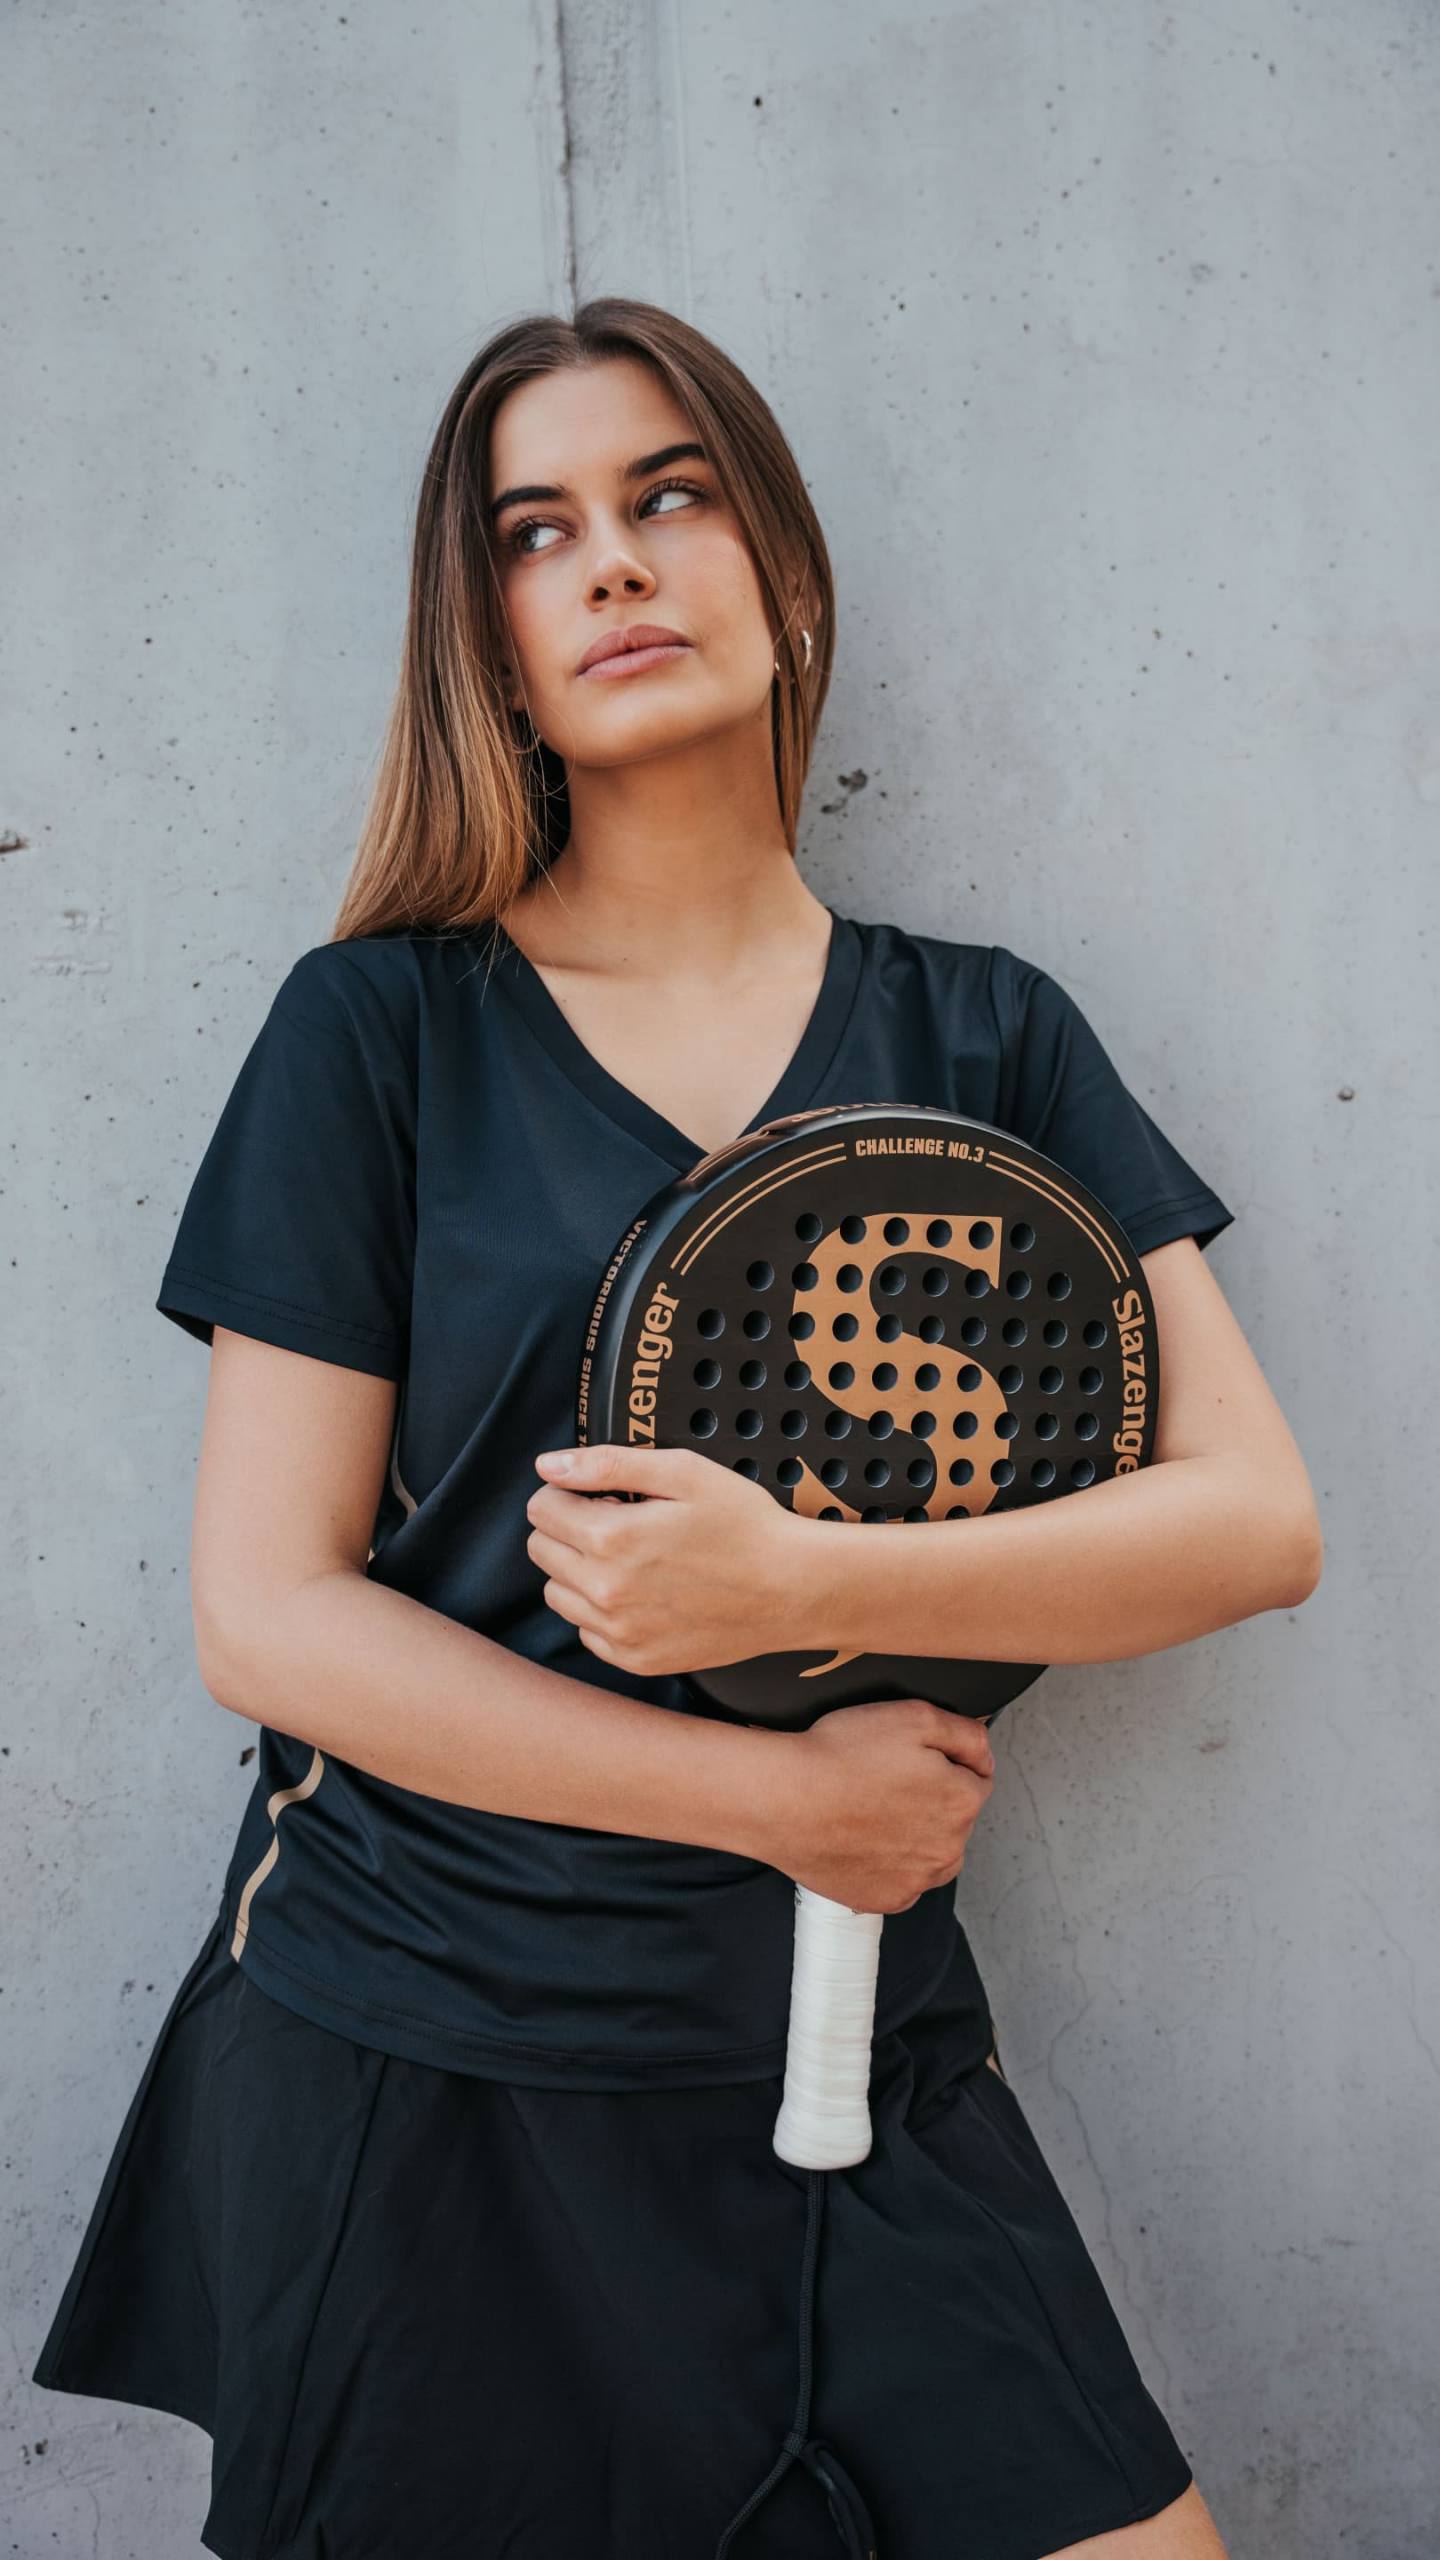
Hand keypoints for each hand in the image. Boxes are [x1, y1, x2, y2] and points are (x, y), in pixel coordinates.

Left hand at [526, 1442, 804, 1676]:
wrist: (792, 1589)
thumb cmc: (744, 1524)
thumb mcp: (683, 1472)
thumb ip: (608, 1464)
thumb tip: (549, 1465)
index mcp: (612, 1539)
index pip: (541, 1508)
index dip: (569, 1492)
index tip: (606, 1496)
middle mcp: (605, 1592)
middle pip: (541, 1550)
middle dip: (569, 1528)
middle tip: (621, 1523)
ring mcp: (619, 1632)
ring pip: (557, 1593)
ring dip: (578, 1570)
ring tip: (630, 1559)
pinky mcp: (635, 1659)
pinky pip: (586, 1631)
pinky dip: (601, 1610)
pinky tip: (642, 1592)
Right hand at [774, 1697, 996, 1912]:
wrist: (783, 1800)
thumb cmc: (841, 1755)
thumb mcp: (914, 1716)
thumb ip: (966, 1734)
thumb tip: (985, 1753)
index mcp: (963, 1801)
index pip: (977, 1778)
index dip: (946, 1762)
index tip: (911, 1758)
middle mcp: (950, 1849)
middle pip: (956, 1819)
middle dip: (933, 1799)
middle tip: (885, 1780)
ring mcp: (917, 1881)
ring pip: (933, 1854)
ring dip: (917, 1836)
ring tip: (874, 1811)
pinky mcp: (885, 1900)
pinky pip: (902, 1881)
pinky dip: (890, 1864)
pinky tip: (862, 1840)